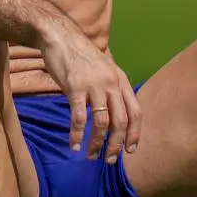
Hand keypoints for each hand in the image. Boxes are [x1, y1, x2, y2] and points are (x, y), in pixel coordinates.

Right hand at [40, 26, 141, 163]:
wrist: (60, 37)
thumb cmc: (81, 55)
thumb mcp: (104, 69)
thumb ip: (111, 87)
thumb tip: (114, 111)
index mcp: (121, 80)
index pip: (135, 111)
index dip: (135, 133)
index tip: (130, 149)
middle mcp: (111, 84)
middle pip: (121, 120)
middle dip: (117, 144)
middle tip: (110, 160)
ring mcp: (94, 86)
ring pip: (102, 123)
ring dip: (96, 143)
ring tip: (90, 156)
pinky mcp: (75, 88)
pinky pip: (79, 118)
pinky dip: (77, 135)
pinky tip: (74, 145)